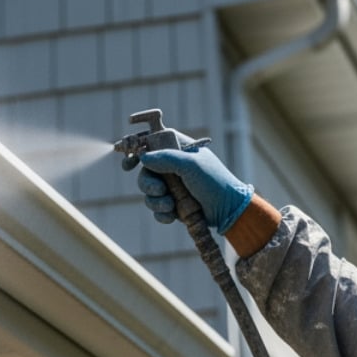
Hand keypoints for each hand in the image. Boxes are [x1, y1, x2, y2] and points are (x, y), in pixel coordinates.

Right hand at [135, 145, 252, 234]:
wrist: (228, 210)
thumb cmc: (214, 181)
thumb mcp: (190, 165)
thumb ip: (166, 158)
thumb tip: (143, 158)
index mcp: (179, 149)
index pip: (153, 142)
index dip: (138, 149)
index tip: (128, 162)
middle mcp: (173, 166)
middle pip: (146, 170)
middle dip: (148, 183)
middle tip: (159, 190)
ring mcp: (173, 186)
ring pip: (148, 192)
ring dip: (156, 200)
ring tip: (171, 205)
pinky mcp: (174, 204)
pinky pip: (157, 208)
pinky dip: (161, 213)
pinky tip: (172, 215)